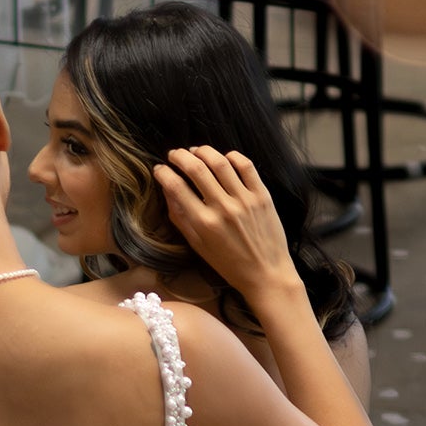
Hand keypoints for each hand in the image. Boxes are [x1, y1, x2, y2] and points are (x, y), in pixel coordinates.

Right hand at [153, 145, 299, 306]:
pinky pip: (245, 166)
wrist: (266, 274)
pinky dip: (232, 156)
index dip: (163, 173)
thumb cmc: (229, 264)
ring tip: (195, 151)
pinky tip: (223, 158)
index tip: (159, 169)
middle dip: (180, 156)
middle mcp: (223, 209)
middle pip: (196, 169)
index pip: (176, 188)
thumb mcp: (198, 246)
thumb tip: (167, 190)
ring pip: (220, 162)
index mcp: (204, 224)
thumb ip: (181, 218)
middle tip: (174, 154)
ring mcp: (244, 200)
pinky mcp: (262, 195)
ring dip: (203, 151)